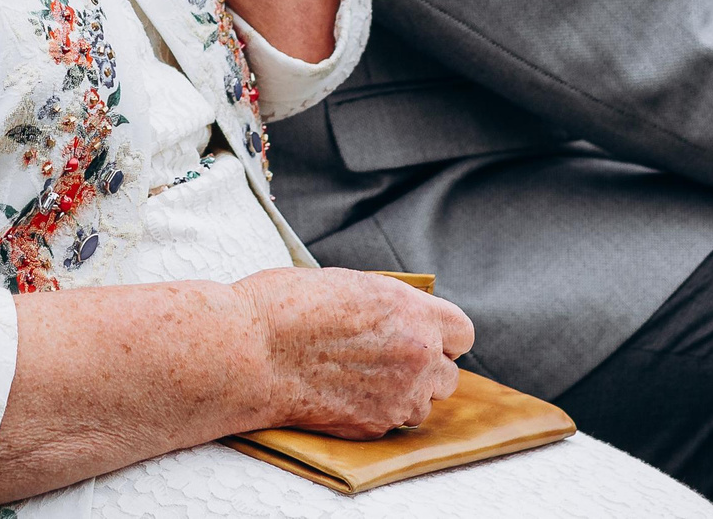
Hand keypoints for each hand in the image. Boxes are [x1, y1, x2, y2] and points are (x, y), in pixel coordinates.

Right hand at [234, 268, 471, 438]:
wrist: (250, 350)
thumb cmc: (286, 307)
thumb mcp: (350, 284)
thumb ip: (389, 305)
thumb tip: (400, 317)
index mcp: (413, 312)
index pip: (462, 332)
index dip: (443, 336)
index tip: (424, 336)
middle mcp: (416, 357)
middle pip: (448, 375)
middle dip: (425, 368)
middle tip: (386, 358)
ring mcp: (397, 397)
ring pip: (422, 404)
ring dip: (403, 393)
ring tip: (361, 377)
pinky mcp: (373, 427)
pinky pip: (390, 422)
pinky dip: (374, 411)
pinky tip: (342, 394)